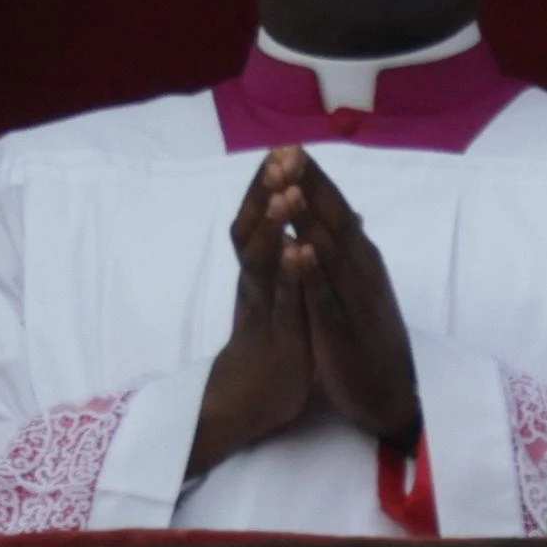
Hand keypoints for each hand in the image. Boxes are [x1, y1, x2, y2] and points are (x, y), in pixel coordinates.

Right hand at [192, 154, 317, 472]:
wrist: (251, 398)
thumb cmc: (270, 341)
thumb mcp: (279, 293)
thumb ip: (283, 258)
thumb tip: (295, 224)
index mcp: (258, 271)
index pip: (259, 218)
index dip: (269, 185)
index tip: (285, 148)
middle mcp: (254, 281)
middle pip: (252, 226)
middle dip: (266, 191)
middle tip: (280, 154)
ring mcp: (262, 305)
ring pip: (263, 258)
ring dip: (274, 223)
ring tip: (287, 192)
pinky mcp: (276, 332)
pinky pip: (281, 299)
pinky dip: (288, 274)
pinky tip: (295, 250)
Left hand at [273, 150, 421, 446]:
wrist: (390, 391)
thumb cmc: (370, 336)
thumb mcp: (360, 286)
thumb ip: (348, 249)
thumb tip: (342, 212)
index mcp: (361, 257)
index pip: (335, 209)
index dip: (313, 179)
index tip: (290, 146)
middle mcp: (362, 270)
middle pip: (333, 220)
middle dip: (310, 185)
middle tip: (289, 150)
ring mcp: (354, 298)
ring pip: (331, 252)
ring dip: (311, 219)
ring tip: (291, 187)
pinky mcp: (342, 329)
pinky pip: (326, 296)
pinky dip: (314, 272)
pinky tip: (299, 250)